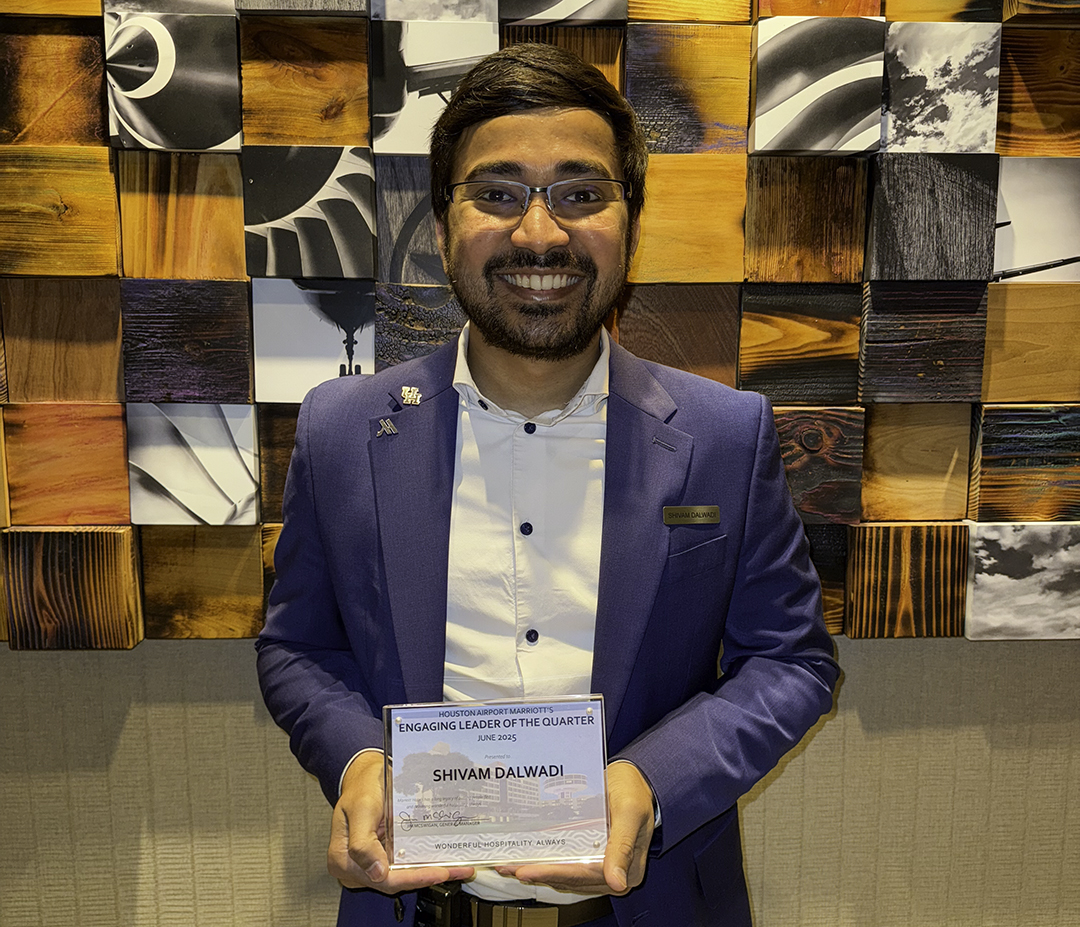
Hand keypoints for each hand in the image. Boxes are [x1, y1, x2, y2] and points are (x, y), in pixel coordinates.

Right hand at [327, 751, 474, 891]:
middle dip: (428, 876)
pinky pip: (405, 863)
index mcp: (343, 859)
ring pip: (403, 874)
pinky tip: (444, 861)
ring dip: (430, 872)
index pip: (383, 879)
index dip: (413, 879)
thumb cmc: (360, 787)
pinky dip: (425, 863)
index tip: (438, 872)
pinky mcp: (384, 854)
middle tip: (457, 871)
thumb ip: (363, 843)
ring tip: (457, 868)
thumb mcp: (361, 808)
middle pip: (396, 880)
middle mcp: (357, 866)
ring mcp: (372, 861)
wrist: (365, 773)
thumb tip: (376, 872)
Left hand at [496, 761, 654, 894]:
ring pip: (566, 874)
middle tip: (510, 868)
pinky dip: (548, 862)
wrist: (637, 778)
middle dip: (539, 874)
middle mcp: (613, 873)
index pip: (584, 875)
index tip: (528, 872)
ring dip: (539, 870)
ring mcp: (601, 866)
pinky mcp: (591, 855)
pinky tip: (529, 858)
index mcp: (628, 870)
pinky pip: (567, 863)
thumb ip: (622, 848)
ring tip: (511, 866)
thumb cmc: (635, 792)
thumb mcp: (629, 814)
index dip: (554, 874)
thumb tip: (617, 883)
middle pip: (571, 878)